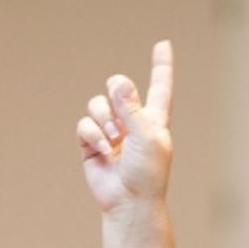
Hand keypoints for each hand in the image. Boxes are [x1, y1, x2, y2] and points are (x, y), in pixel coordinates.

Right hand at [76, 41, 174, 213]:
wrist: (130, 202)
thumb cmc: (147, 174)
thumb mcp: (146, 136)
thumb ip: (131, 107)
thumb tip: (118, 81)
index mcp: (154, 121)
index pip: (159, 88)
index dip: (161, 67)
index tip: (163, 44)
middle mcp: (133, 123)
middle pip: (117, 88)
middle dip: (115, 96)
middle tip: (122, 118)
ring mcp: (111, 133)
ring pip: (97, 105)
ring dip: (104, 120)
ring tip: (114, 141)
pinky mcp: (92, 144)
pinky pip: (85, 124)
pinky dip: (93, 135)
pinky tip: (104, 151)